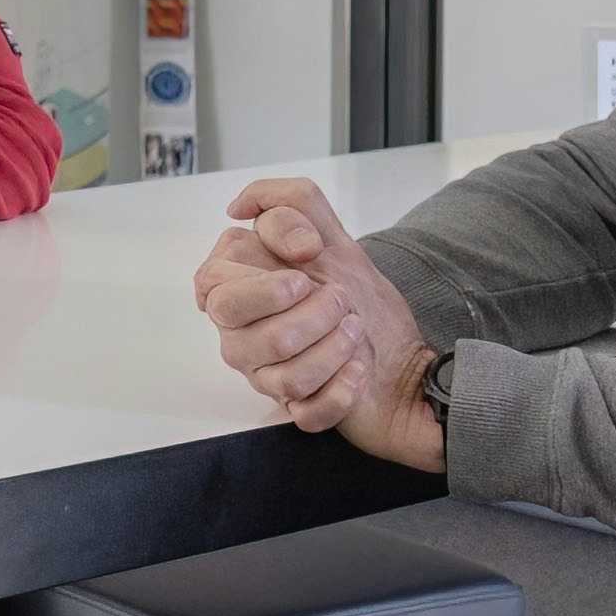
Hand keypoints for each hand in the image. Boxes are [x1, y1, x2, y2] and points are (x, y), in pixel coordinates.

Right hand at [194, 177, 442, 470]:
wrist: (403, 354)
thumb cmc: (358, 296)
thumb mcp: (334, 238)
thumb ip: (293, 205)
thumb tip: (239, 209)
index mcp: (237, 289)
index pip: (213, 282)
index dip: (262, 282)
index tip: (305, 273)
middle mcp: (240, 335)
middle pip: (250, 334)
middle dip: (307, 311)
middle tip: (341, 302)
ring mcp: (264, 376)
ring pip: (283, 371)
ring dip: (336, 346)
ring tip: (355, 332)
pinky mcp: (297, 411)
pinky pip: (309, 410)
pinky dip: (344, 388)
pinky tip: (358, 371)